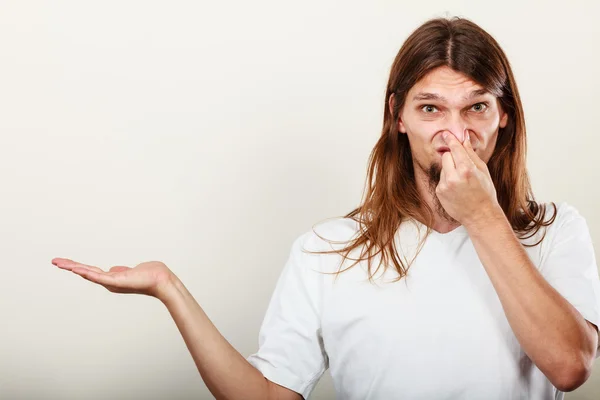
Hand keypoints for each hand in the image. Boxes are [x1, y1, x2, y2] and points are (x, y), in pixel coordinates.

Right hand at [52, 258, 174, 299]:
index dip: (78, 267)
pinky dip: (88, 273)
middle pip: (86, 272)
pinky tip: (77, 269)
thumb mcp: (132, 271)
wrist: (161, 280)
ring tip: (61, 264)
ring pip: (89, 274)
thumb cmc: (150, 275)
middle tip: (54, 261)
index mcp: (112, 279)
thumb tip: (113, 269)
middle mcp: (109, 282)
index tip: (66, 262)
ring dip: (74, 268)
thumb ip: (121, 271)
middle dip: (70, 266)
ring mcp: (112, 282)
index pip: (91, 271)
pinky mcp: (117, 281)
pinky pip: (100, 277)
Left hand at [436, 130, 500, 226]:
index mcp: (467, 170)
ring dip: (450, 170)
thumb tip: (464, 138)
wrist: (479, 214)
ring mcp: (444, 185)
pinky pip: (441, 178)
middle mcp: (453, 177)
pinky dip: (447, 180)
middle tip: (463, 166)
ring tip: (461, 181)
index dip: (451, 140)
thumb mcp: (482, 171)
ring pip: (443, 167)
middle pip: (446, 156)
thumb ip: (471, 153)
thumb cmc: (485, 192)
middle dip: (453, 157)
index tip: (446, 133)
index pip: (455, 149)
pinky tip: (456, 189)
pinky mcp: (439, 191)